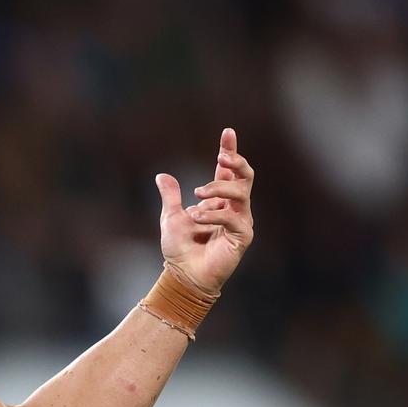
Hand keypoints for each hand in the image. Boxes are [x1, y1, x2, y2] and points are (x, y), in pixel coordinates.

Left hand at [155, 128, 254, 293]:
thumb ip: (171, 196)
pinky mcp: (242, 237)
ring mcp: (240, 222)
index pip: (228, 172)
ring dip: (217, 191)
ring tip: (196, 198)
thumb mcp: (171, 217)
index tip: (228, 132)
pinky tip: (197, 219)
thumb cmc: (180, 249)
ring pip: (240, 194)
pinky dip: (213, 215)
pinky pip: (233, 219)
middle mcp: (234, 208)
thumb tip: (162, 175)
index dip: (229, 151)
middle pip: (245, 177)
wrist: (182, 275)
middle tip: (220, 158)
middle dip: (236, 163)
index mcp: (219, 200)